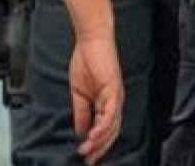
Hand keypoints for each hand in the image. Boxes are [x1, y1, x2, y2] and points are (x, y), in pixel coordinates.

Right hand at [70, 34, 123, 163]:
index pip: (104, 130)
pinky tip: (93, 135)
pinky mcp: (114, 90)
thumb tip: (80, 131)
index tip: (86, 157)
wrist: (90, 41)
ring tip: (87, 150)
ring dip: (100, 141)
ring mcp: (116, 98)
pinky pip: (111, 113)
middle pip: (111, 133)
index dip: (96, 145)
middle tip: (88, 160)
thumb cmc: (86, 61)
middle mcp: (115, 104)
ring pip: (112, 126)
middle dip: (99, 149)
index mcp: (107, 104)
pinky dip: (103, 126)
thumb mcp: (79, 92)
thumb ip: (81, 112)